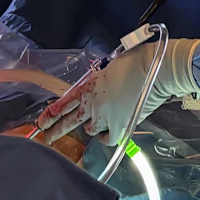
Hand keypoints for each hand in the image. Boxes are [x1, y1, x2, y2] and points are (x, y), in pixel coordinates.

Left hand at [36, 39, 199, 145]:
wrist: (157, 71)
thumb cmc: (137, 61)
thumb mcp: (110, 68)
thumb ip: (99, 81)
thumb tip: (98, 89)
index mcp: (89, 87)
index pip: (64, 104)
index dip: (50, 114)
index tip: (41, 122)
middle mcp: (93, 105)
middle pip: (69, 121)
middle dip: (57, 130)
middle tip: (48, 137)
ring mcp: (106, 118)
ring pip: (90, 129)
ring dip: (91, 127)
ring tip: (95, 123)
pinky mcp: (121, 127)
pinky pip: (108, 138)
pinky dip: (107, 137)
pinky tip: (109, 134)